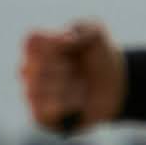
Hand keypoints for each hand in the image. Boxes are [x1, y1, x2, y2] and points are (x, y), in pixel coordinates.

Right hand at [18, 19, 120, 136]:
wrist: (115, 86)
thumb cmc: (99, 56)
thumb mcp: (96, 33)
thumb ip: (81, 27)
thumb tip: (64, 37)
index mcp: (39, 46)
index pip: (31, 40)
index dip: (52, 43)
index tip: (72, 43)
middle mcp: (31, 69)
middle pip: (33, 67)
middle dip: (61, 69)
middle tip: (75, 68)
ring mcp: (33, 93)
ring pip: (34, 91)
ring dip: (63, 89)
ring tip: (80, 88)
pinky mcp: (41, 116)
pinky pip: (41, 113)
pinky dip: (62, 108)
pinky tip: (77, 104)